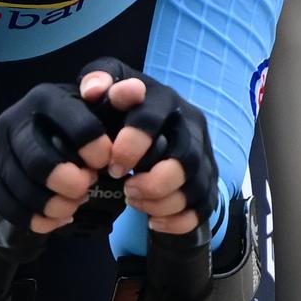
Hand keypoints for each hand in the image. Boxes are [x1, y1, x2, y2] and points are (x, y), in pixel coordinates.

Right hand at [0, 83, 115, 234]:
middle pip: (38, 162)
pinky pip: (6, 205)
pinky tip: (56, 218)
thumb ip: (120, 101)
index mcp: (45, 97)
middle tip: (86, 189)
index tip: (106, 163)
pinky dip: (35, 218)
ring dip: (52, 204)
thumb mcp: (98, 109)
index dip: (95, 149)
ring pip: (20, 188)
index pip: (74, 123)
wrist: (33, 137)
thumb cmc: (75, 124)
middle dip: (68, 183)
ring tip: (74, 205)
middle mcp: (13, 118)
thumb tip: (136, 91)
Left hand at [78, 60, 217, 236]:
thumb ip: (96, 80)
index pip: (153, 118)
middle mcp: (190, 124)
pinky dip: (179, 220)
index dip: (132, 145)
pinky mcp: (208, 178)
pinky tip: (153, 221)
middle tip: (127, 188)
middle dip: (155, 182)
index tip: (112, 164)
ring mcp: (203, 153)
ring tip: (135, 201)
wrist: (149, 122)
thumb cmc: (122, 106)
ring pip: (197, 187)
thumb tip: (92, 91)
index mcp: (163, 99)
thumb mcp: (106, 86)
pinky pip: (205, 207)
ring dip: (163, 202)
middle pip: (187, 159)